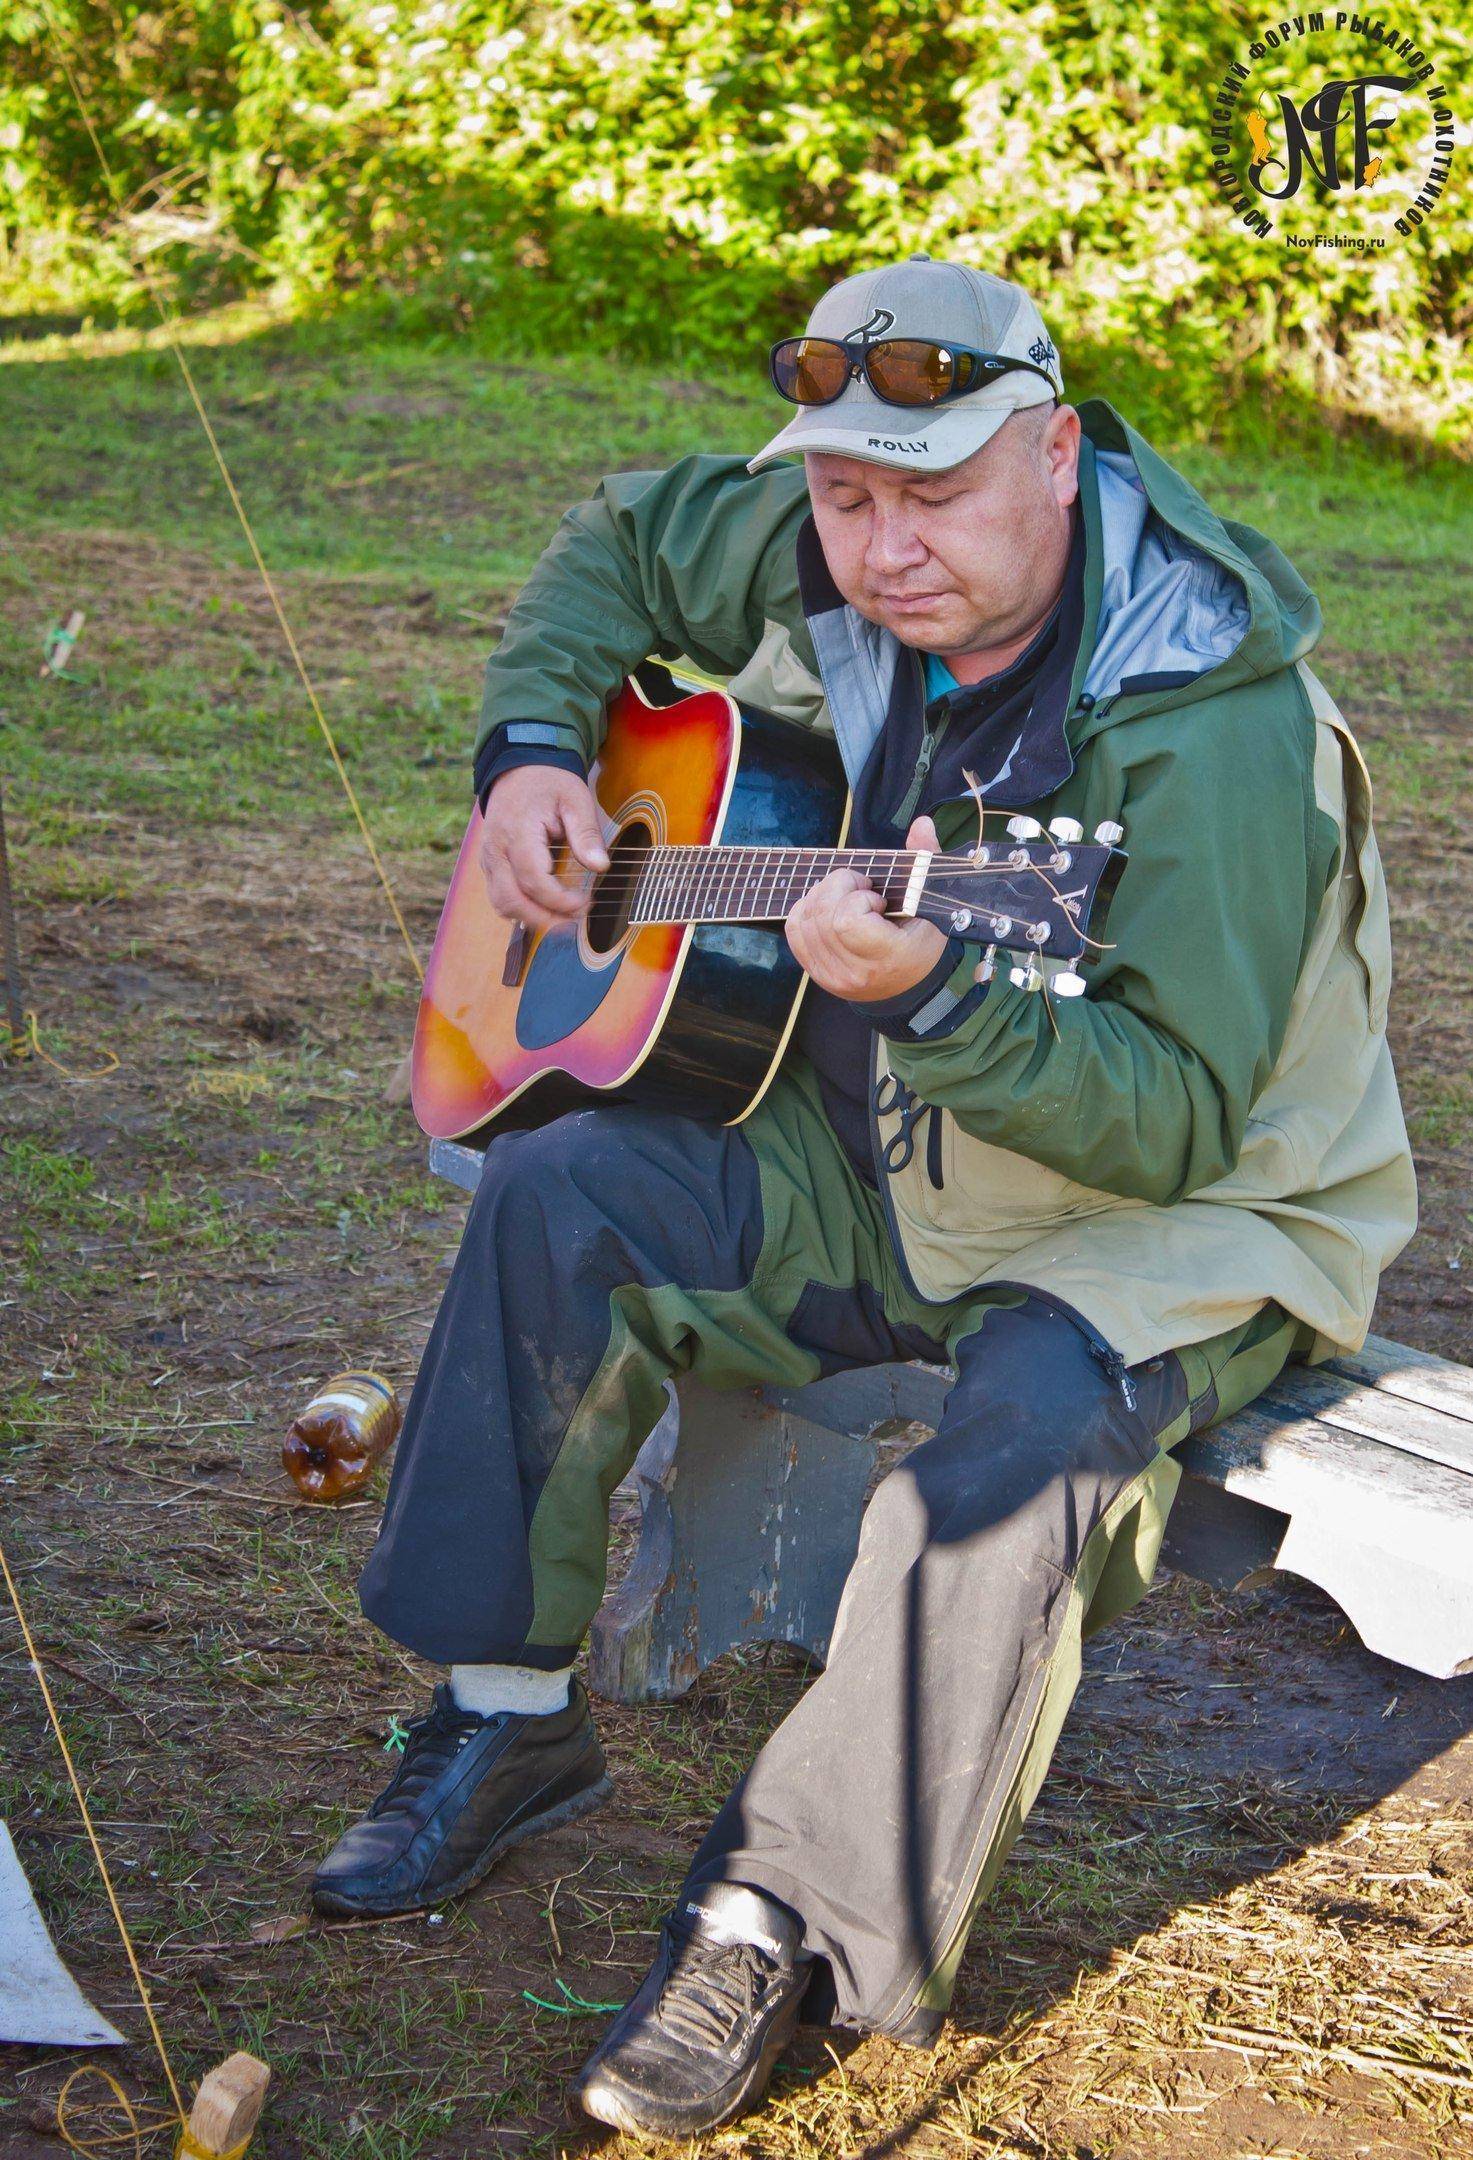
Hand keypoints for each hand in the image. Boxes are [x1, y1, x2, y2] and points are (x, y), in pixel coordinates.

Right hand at [479, 765, 610, 929]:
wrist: (520, 768)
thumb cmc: (550, 783)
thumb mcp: (576, 799)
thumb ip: (586, 834)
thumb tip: (600, 866)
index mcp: (517, 833)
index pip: (533, 880)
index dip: (559, 900)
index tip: (585, 903)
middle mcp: (496, 850)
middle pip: (512, 900)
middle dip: (546, 918)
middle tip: (577, 918)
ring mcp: (489, 859)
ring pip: (502, 904)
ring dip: (532, 917)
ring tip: (564, 917)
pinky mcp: (490, 864)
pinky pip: (500, 897)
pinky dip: (521, 909)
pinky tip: (547, 908)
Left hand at [785, 816, 947, 1001]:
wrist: (908, 987)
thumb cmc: (922, 942)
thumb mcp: (932, 904)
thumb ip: (924, 863)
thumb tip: (921, 823)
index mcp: (887, 958)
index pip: (847, 922)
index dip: (857, 898)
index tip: (877, 898)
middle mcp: (853, 972)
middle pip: (821, 915)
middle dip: (838, 887)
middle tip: (861, 888)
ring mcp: (830, 976)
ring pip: (804, 920)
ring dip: (822, 895)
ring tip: (847, 897)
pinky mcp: (816, 973)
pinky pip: (794, 930)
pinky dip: (805, 909)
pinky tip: (828, 906)